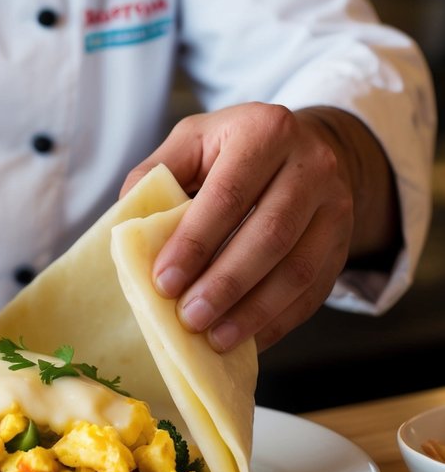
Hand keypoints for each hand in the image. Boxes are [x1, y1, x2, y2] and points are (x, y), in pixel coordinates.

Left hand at [120, 103, 398, 352]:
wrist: (309, 148)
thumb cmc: (235, 148)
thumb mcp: (193, 140)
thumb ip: (156, 174)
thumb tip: (128, 224)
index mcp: (265, 131)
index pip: (229, 194)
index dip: (195, 242)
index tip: (164, 281)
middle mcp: (311, 165)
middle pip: (270, 235)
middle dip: (225, 284)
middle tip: (188, 318)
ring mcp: (336, 206)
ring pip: (298, 270)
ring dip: (254, 312)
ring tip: (215, 338)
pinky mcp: (343, 243)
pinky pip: (314, 291)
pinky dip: (279, 321)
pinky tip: (248, 340)